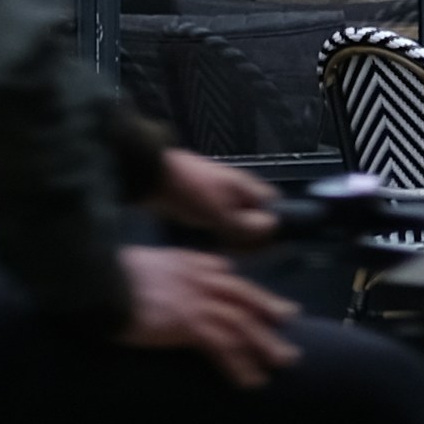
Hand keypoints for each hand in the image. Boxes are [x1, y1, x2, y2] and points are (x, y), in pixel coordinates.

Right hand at [115, 244, 296, 386]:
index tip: (255, 294)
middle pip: (242, 294)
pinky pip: (224, 348)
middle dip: (268, 307)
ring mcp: (196, 300)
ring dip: (264, 343)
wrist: (97, 282)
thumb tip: (145, 282)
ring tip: (283, 361)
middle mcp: (197, 276)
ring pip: (242, 323)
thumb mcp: (133, 264)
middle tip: (289, 319)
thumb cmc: (105, 275)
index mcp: (184, 260)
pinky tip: (251, 382)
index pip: (221, 270)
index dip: (241, 284)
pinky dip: (240, 366)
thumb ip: (151, 273)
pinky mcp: (190, 324)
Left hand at [147, 147, 275, 241]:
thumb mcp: (219, 213)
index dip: (271, 223)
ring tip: (220, 244)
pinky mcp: (202, 202)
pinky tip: (207, 239)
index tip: (263, 243)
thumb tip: (272, 227)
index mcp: (244, 185)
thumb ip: (246, 224)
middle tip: (237, 246)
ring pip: (236, 220)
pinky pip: (218, 220)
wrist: (151, 178)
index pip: (272, 202)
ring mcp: (217, 194)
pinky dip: (216, 230)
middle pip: (254, 215)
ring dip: (231, 235)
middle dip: (249, 234)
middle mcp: (234, 189)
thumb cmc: (187, 191)